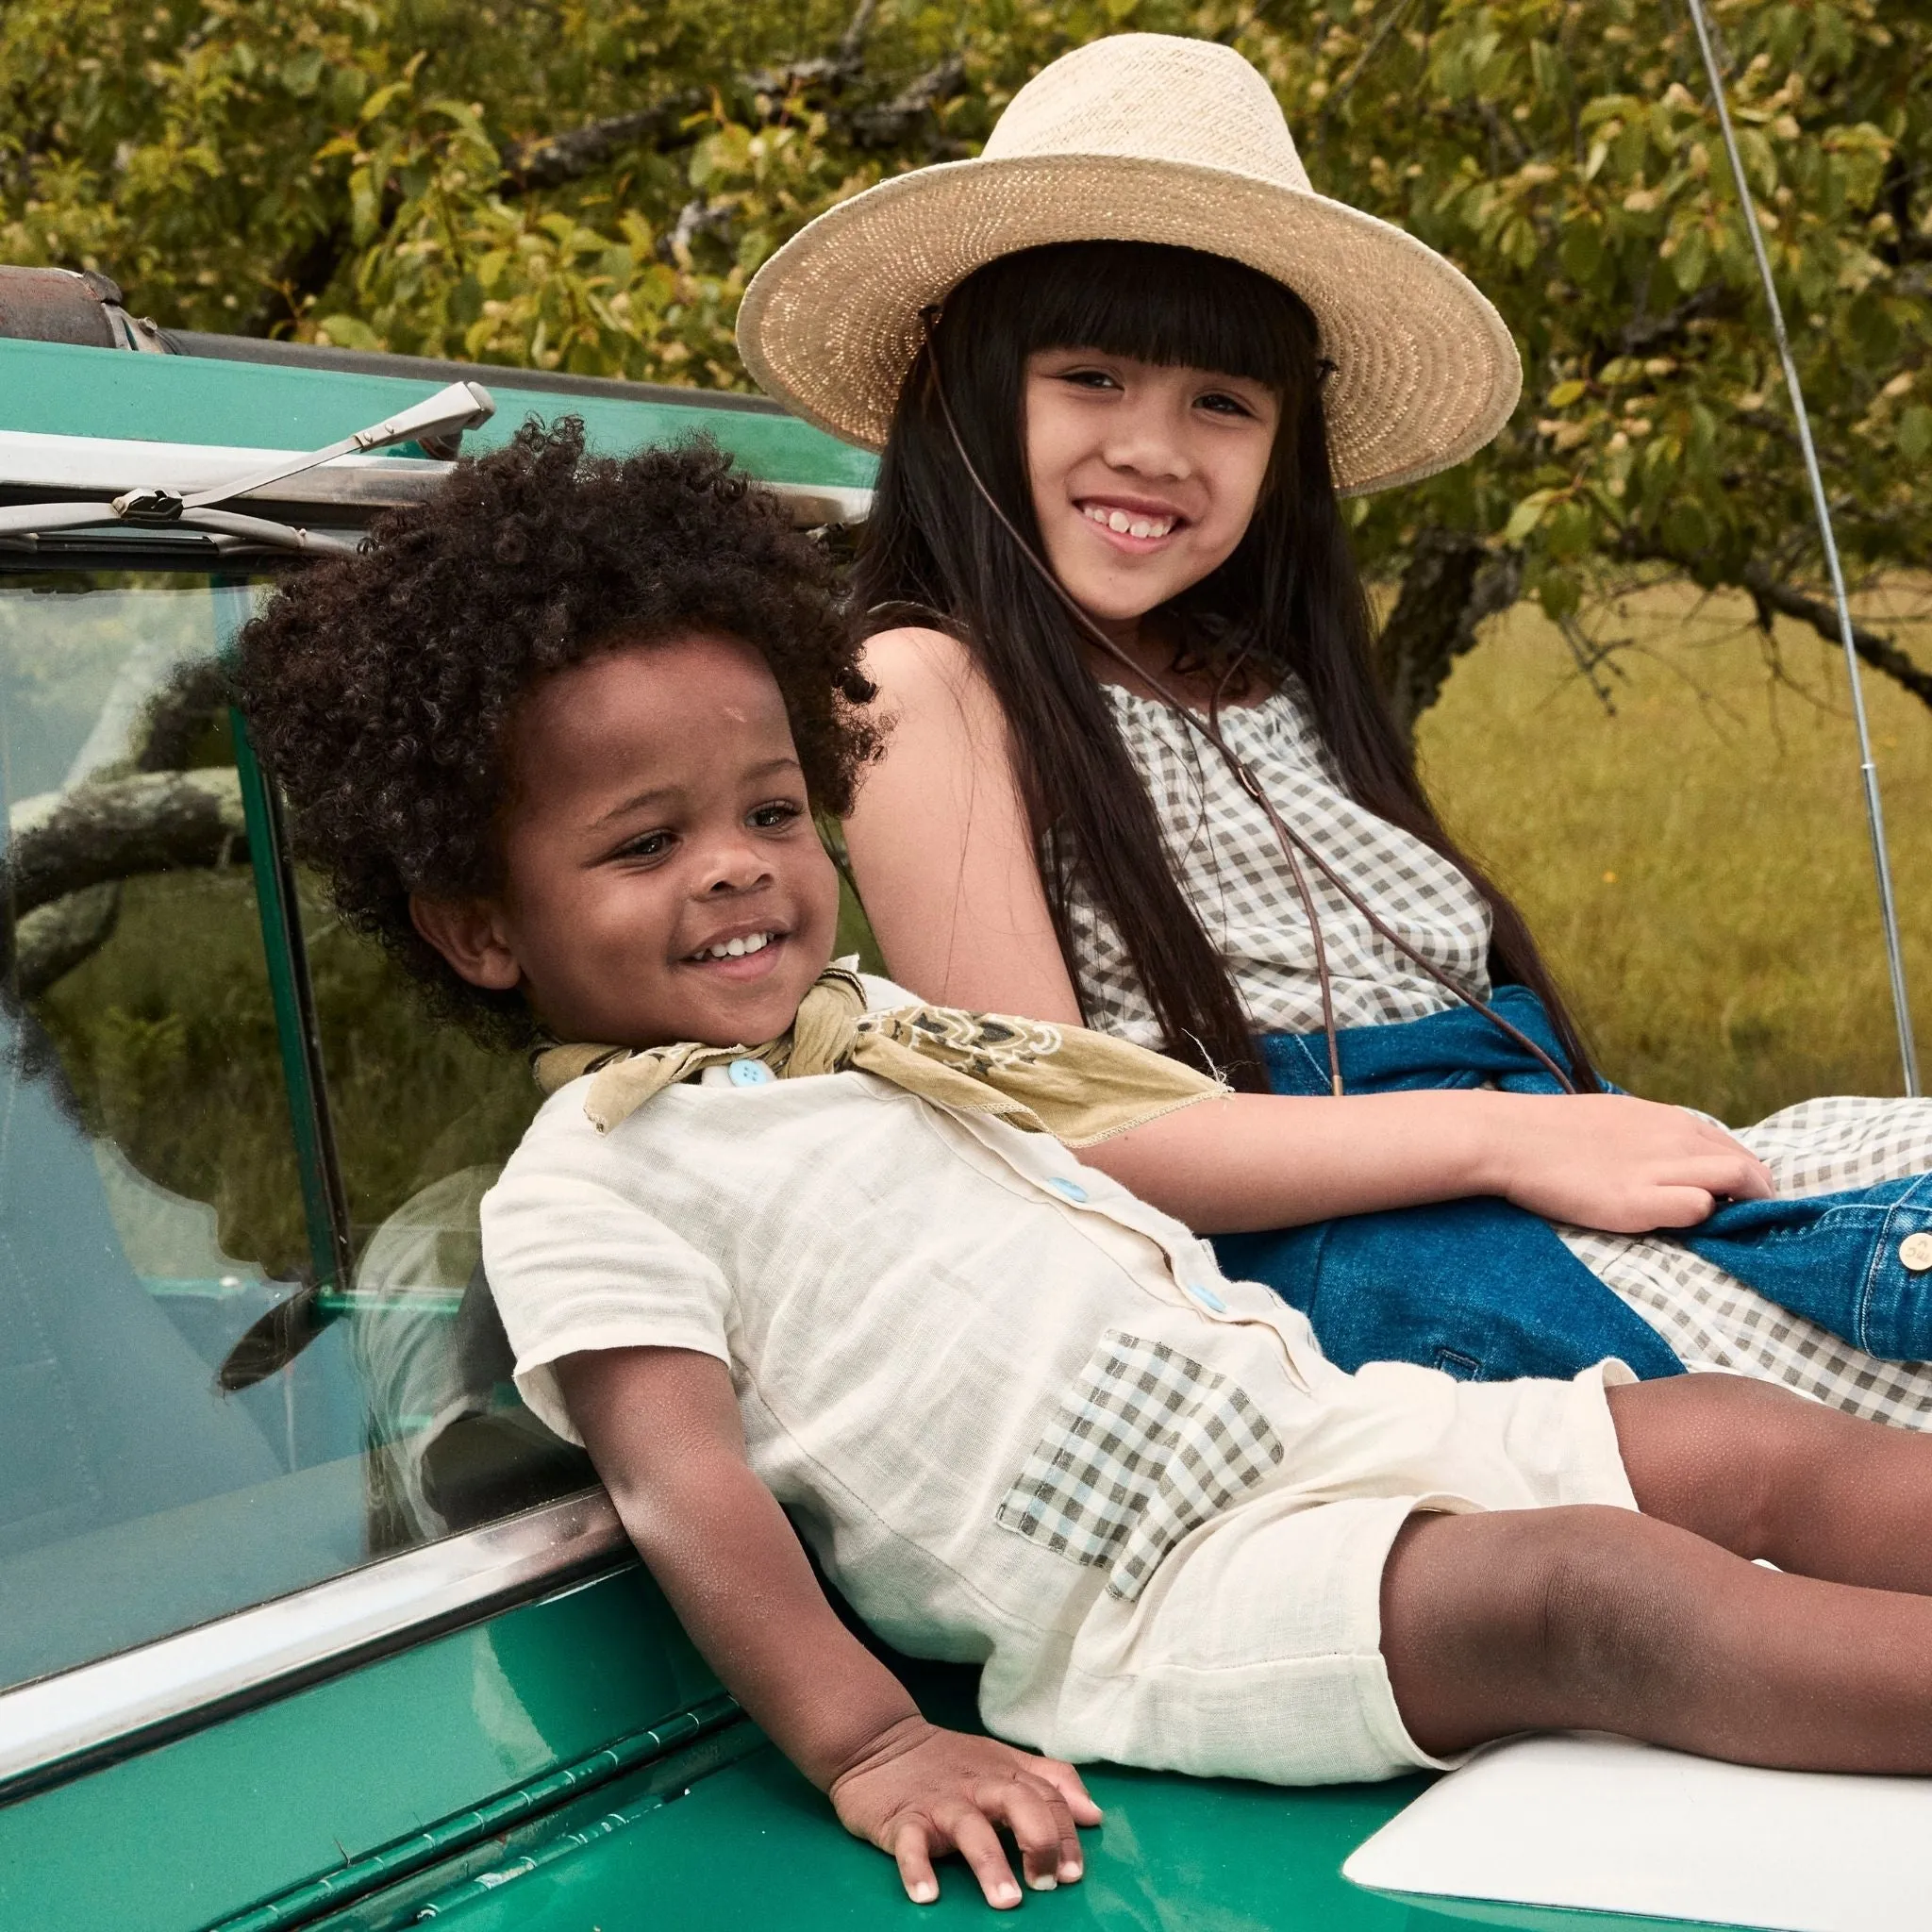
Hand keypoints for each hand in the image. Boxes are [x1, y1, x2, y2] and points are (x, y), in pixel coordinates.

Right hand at [828, 1714, 1101, 1908]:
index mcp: (1005, 1773)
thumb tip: (1094, 1814)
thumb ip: (1049, 1781)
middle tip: (1047, 1884)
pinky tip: (927, 1895)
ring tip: (1005, 1901)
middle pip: (1019, 1803)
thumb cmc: (947, 1760)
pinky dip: (917, 1869)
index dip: (1067, 1834)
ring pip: (969, 1827)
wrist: (878, 1741)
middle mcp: (977, 1786)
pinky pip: (910, 1844)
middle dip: (1040, 1841)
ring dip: (989, 1862)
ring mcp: (939, 1802)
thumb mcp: (1003, 1760)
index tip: (1074, 1874)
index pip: (1048, 1798)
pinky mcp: (901, 1819)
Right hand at [1480, 1093, 1773, 1232]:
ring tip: (1728, 1232)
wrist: (1509, 1138)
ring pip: (1740, 1179)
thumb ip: (1651, 1137)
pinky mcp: (1637, 1201)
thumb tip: (1674, 1159)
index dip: (1747, 1180)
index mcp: (1668, 1119)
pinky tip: (1683, 1228)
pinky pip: (1698, 1208)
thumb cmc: (1552, 1132)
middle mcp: (1673, 1137)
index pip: (1735, 1150)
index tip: (1737, 1205)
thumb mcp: (1616, 1119)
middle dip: (1758, 1198)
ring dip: (1745, 1207)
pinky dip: (1702, 1218)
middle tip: (1743, 1226)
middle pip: (1749, 1166)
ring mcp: (1658, 1167)